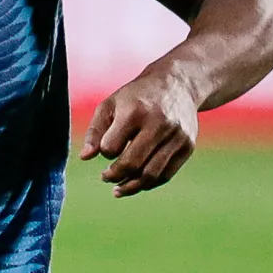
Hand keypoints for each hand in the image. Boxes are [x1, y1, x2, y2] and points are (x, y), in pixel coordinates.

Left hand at [80, 69, 199, 196]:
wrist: (179, 84)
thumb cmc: (137, 96)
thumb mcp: (110, 104)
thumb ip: (95, 131)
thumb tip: (85, 158)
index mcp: (135, 112)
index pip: (111, 147)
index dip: (105, 152)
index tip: (106, 148)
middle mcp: (159, 124)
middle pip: (132, 164)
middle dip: (114, 176)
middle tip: (106, 177)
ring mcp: (176, 136)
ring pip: (151, 175)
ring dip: (131, 187)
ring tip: (118, 189)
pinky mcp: (187, 146)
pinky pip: (166, 175)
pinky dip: (149, 184)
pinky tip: (137, 183)